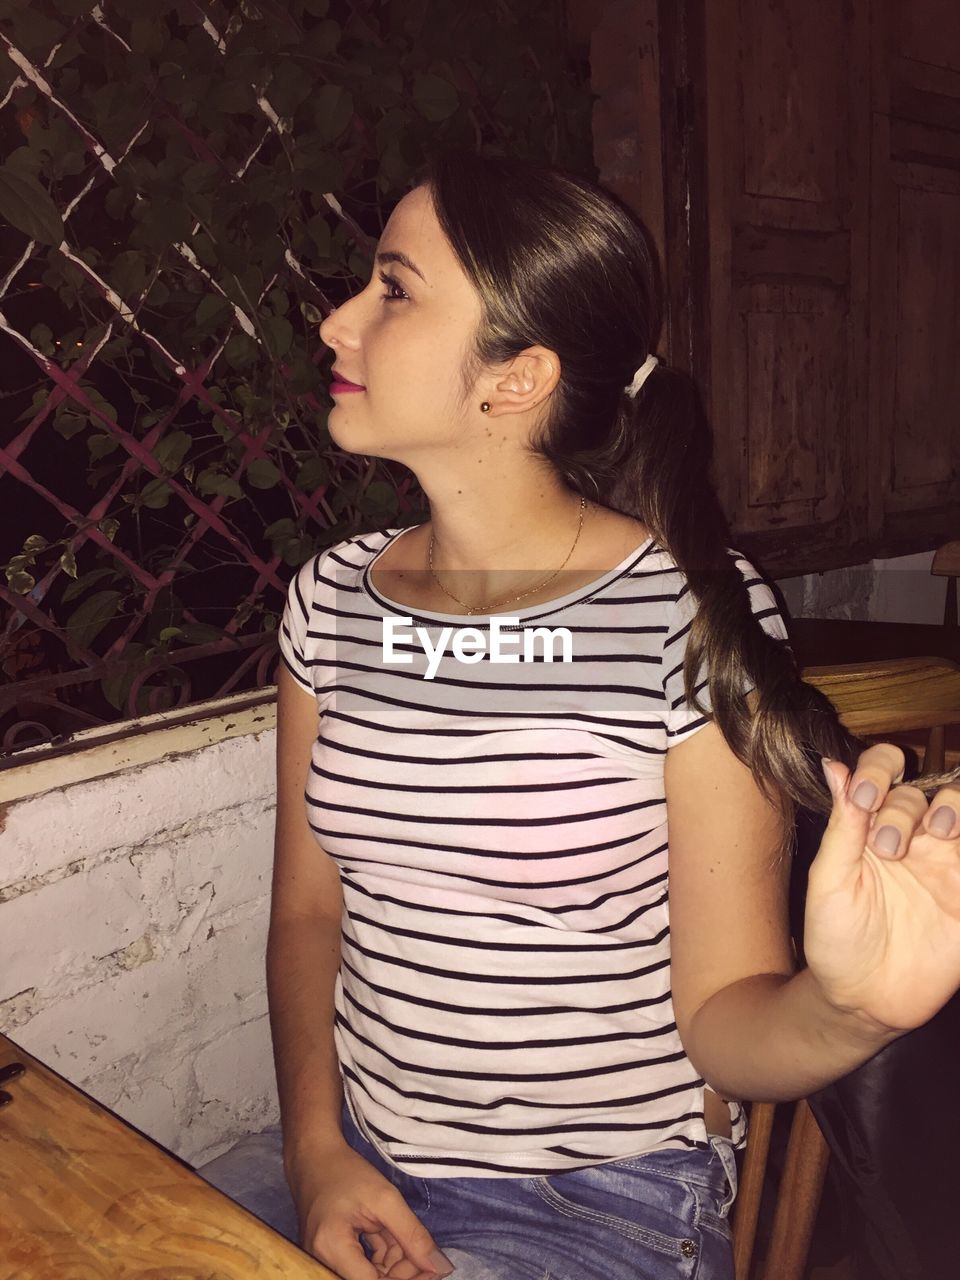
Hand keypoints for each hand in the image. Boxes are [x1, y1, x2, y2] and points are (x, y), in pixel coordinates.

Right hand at [288, 1140, 453, 1279]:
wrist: (315, 1158)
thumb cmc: (346, 1172)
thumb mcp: (386, 1199)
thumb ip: (412, 1235)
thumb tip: (439, 1267)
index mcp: (334, 1249)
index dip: (408, 1279)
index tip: (432, 1271)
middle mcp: (325, 1262)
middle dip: (403, 1271)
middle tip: (427, 1255)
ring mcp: (327, 1261)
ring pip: (371, 1275)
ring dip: (396, 1263)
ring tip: (411, 1240)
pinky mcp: (333, 1256)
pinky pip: (363, 1266)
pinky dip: (383, 1256)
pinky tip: (394, 1239)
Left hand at [804, 743, 959, 1034]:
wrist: (863, 999)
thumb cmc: (836, 937)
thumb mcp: (829, 880)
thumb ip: (842, 825)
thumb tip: (833, 765)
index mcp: (871, 826)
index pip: (884, 770)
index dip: (878, 769)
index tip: (864, 798)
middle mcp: (913, 837)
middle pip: (925, 791)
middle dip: (906, 809)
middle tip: (888, 850)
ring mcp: (947, 865)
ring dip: (956, 807)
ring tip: (939, 832)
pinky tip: (956, 853)